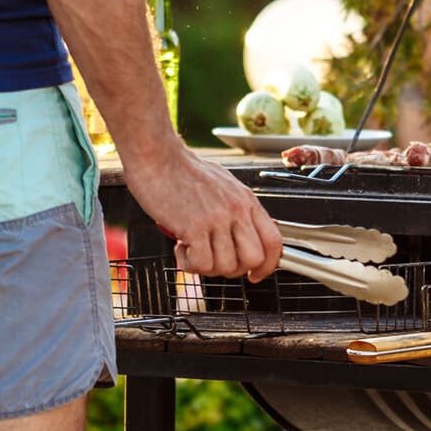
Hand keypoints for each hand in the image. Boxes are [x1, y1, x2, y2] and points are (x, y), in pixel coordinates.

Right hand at [123, 146, 281, 281]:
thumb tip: (241, 234)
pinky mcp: (194, 227)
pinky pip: (202, 265)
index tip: (255, 275)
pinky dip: (190, 264)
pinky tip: (181, 248)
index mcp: (246, 199)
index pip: (273, 241)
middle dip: (234, 269)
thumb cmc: (183, 169)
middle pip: (253, 259)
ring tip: (192, 249)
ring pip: (227, 266)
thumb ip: (236, 209)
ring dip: (207, 267)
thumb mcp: (223, 184)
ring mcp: (217, 218)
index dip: (268, 265)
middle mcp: (236, 209)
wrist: (157, 155)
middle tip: (214, 260)